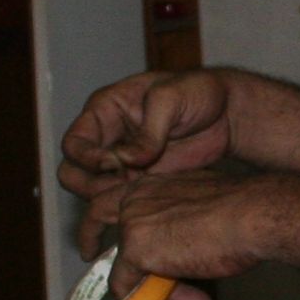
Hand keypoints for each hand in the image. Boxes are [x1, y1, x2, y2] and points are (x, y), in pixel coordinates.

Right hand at [58, 70, 230, 198]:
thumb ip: (149, 128)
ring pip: (92, 191)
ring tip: (141, 191)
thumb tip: (128, 159)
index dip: (86, 158)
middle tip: (124, 184)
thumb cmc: (198, 92)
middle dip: (91, 184)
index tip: (114, 164)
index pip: (73, 143)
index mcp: (104, 110)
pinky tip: (152, 201)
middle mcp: (106, 138)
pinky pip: (119, 201)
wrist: (226, 114)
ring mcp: (120, 162)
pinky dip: (128, 206)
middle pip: (72, 172)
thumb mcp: (173, 98)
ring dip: (109, 198)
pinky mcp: (139, 181)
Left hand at [78, 170, 277, 299]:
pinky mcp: (135, 250)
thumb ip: (184, 229)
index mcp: (156, 181)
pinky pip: (127, 288)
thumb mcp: (206, 212)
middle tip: (87, 254)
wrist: (254, 215)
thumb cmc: (245, 211)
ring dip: (137, 298)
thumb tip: (183, 258)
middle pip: (104, 220)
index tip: (102, 223)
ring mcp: (132, 223)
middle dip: (92, 239)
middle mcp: (136, 196)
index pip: (119, 195)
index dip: (106, 212)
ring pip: (122, 267)